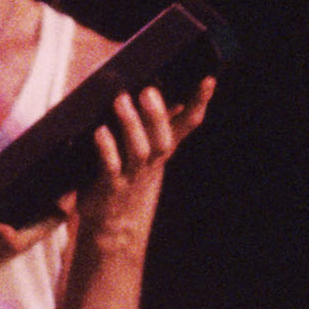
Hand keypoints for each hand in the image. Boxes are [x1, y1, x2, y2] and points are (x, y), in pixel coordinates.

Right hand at [0, 150, 64, 293]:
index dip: (13, 230)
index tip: (32, 218)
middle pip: (19, 244)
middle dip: (45, 223)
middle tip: (65, 200)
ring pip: (18, 252)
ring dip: (38, 232)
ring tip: (57, 209)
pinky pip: (9, 258)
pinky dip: (21, 241)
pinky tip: (33, 224)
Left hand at [75, 77, 214, 239]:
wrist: (114, 229)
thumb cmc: (128, 179)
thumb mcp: (145, 151)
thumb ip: (151, 125)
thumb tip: (155, 88)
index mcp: (162, 150)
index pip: (187, 124)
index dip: (198, 103)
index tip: (208, 79)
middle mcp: (151, 163)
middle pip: (162, 139)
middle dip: (157, 115)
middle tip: (148, 90)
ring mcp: (131, 177)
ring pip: (138, 151)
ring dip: (131, 125)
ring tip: (121, 101)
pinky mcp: (110, 188)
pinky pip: (110, 167)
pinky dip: (106, 149)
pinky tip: (99, 132)